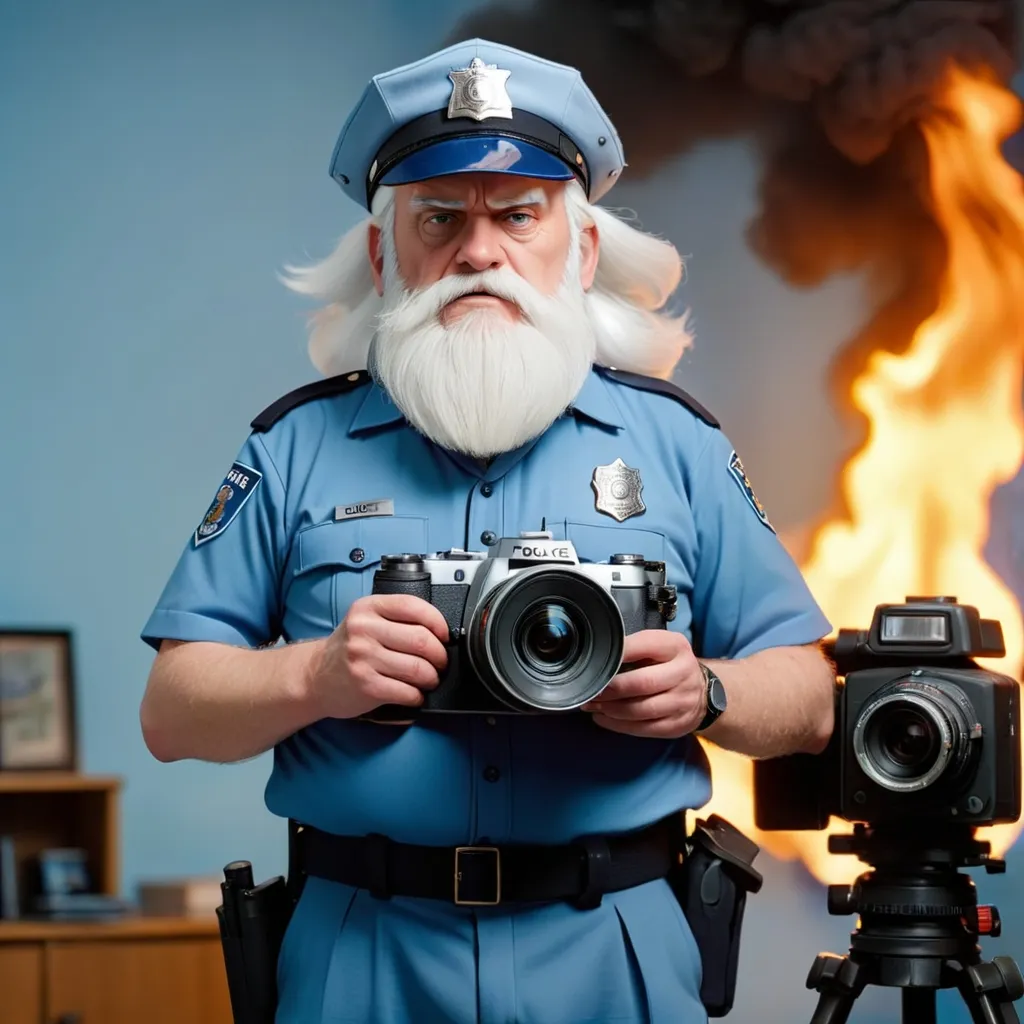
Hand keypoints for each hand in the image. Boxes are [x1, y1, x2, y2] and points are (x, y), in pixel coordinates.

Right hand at [304, 594, 448, 719]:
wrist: (315, 677)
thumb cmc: (349, 648)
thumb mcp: (365, 621)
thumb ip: (396, 619)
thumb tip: (440, 632)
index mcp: (368, 608)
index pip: (413, 606)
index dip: (438, 622)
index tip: (445, 635)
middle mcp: (363, 630)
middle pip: (421, 640)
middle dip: (440, 655)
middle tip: (441, 663)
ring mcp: (363, 658)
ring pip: (417, 668)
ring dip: (432, 678)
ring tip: (430, 679)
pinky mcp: (365, 685)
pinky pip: (406, 691)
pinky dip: (417, 696)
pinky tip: (414, 695)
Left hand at [582, 630, 705, 738]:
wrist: (703, 691)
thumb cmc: (669, 664)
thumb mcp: (659, 647)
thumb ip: (635, 648)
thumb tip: (600, 657)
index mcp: (676, 647)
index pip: (643, 646)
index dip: (617, 653)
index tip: (596, 660)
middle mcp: (683, 673)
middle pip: (643, 683)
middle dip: (612, 688)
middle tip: (592, 690)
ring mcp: (682, 702)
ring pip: (641, 710)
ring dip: (610, 709)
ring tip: (592, 705)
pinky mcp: (676, 725)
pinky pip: (642, 728)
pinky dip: (617, 724)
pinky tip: (602, 717)